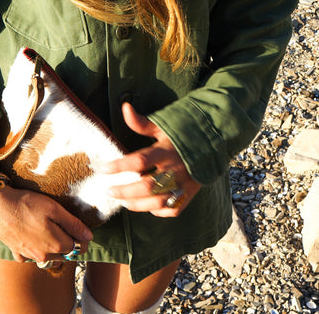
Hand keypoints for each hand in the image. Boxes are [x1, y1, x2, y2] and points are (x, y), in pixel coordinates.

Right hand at [0, 187, 92, 262]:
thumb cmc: (27, 205)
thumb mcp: (55, 209)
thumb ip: (73, 224)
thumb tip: (89, 237)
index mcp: (56, 245)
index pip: (77, 248)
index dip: (81, 238)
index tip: (79, 228)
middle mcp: (44, 255)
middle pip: (64, 254)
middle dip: (68, 243)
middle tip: (63, 226)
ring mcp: (29, 256)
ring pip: (49, 257)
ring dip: (53, 248)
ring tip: (48, 230)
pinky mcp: (17, 254)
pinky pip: (30, 256)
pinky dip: (34, 249)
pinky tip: (31, 236)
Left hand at [103, 102, 200, 217]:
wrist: (213, 142)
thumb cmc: (182, 134)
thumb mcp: (162, 126)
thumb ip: (141, 123)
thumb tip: (124, 107)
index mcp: (166, 150)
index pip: (141, 160)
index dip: (121, 166)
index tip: (104, 169)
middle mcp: (175, 169)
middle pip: (148, 186)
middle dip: (125, 191)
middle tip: (109, 191)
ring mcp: (184, 184)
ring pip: (158, 202)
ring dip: (138, 205)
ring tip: (123, 201)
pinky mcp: (190, 194)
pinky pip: (173, 209)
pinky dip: (158, 212)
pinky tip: (146, 206)